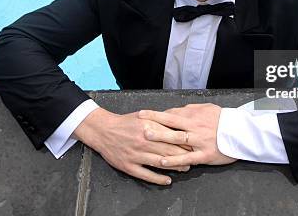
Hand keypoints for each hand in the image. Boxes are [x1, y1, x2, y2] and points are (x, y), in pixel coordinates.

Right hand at [73, 107, 190, 184]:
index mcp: (148, 128)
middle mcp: (143, 142)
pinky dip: (158, 178)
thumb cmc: (125, 123)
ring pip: (160, 163)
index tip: (194, 144)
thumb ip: (160, 120)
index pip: (171, 136)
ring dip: (175, 166)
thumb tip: (177, 122)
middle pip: (168, 150)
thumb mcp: (144, 116)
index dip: (184, 141)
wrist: (103, 130)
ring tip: (185, 168)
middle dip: (183, 155)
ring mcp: (136, 155)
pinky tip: (167, 180)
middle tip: (194, 158)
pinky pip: (146, 174)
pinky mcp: (128, 166)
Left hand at [137, 103, 236, 167]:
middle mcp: (194, 127)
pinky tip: (162, 161)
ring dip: (160, 137)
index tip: (145, 115)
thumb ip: (192, 109)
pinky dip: (174, 159)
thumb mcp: (208, 109)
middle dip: (154, 121)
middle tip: (139, 121)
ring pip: (176, 138)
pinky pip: (186, 157)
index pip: (173, 113)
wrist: (241, 133)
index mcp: (195, 115)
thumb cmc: (224, 120)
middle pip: (171, 122)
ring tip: (146, 137)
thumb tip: (178, 109)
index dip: (158, 115)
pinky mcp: (203, 154)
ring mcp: (198, 140)